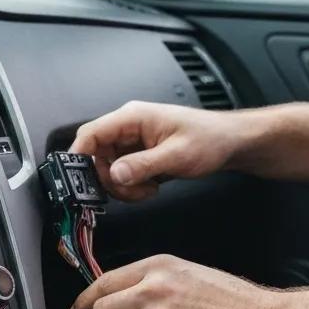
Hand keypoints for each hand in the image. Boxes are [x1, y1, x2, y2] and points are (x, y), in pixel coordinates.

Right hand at [69, 101, 241, 202]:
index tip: (80, 181)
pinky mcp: (139, 154)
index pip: (91, 133)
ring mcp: (132, 141)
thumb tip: (114, 174)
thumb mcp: (176, 155)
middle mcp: (128, 127)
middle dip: (108, 179)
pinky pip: (122, 173)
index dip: (80, 157)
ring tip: (147, 188)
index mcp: (133, 117)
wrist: (228, 143)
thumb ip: (143, 165)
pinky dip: (131, 186)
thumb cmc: (209, 139)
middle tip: (130, 190)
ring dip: (122, 186)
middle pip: (96, 155)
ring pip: (107, 168)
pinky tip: (151, 186)